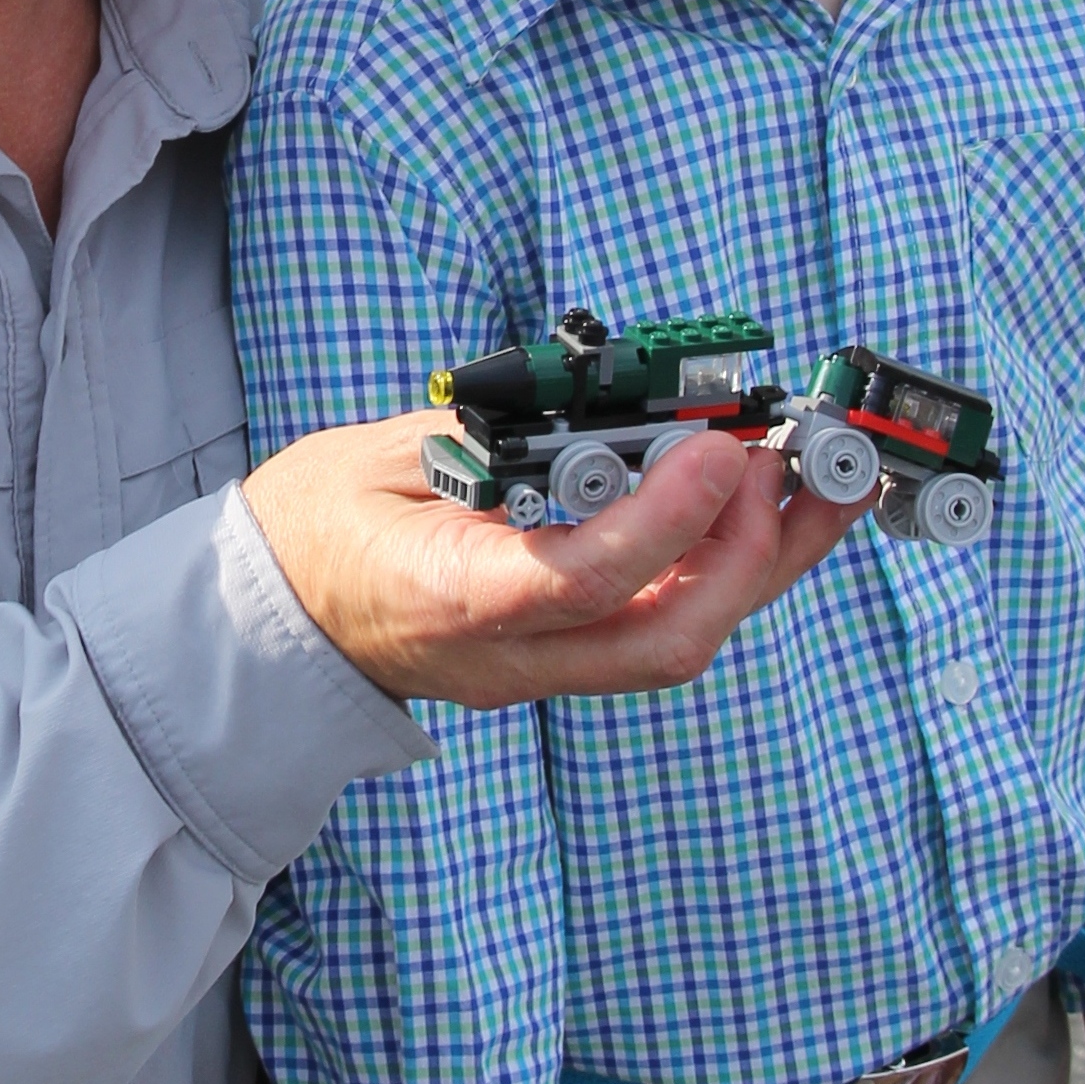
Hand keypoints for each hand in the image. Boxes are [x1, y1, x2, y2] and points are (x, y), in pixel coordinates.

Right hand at [242, 419, 862, 709]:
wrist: (270, 620)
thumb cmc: (320, 526)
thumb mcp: (386, 455)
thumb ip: (497, 441)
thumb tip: (609, 413)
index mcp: (448, 598)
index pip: (580, 581)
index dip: (665, 523)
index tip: (718, 451)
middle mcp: (509, 655)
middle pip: (663, 639)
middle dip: (749, 556)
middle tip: (788, 463)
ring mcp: (539, 670)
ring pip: (679, 643)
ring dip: (760, 565)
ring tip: (814, 484)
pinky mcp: (559, 661)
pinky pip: (661, 628)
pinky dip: (723, 572)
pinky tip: (757, 514)